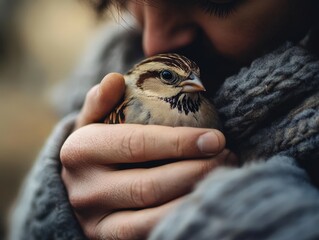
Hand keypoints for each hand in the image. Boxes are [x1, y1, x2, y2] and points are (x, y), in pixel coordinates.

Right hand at [61, 73, 237, 238]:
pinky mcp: (108, 239)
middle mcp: (84, 188)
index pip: (136, 144)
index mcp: (80, 150)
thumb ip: (100, 101)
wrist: (79, 188)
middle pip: (149, 185)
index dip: (179, 142)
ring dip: (195, 195)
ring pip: (154, 214)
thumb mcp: (92, 122)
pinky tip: (203, 199)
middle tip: (227, 156)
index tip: (215, 138)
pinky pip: (150, 234)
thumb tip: (114, 79)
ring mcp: (95, 221)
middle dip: (196, 171)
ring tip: (223, 175)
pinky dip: (181, 217)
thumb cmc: (97, 147)